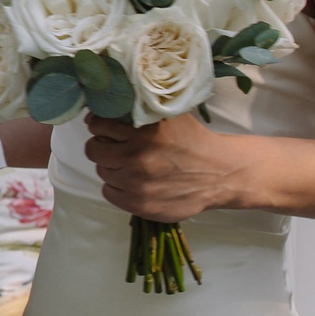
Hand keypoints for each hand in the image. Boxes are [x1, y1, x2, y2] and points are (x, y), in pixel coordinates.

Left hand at [85, 111, 241, 221]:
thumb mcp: (170, 116)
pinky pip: (109, 192)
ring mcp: (137, 184)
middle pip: (94, 150)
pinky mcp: (140, 205)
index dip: (99, 125)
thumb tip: (101, 110)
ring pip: (102, 171)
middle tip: (116, 147)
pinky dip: (117, 187)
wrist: (220, 174)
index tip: (105, 127)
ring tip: (131, 165)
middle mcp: (137, 158)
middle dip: (102, 146)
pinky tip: (133, 181)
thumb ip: (140, 111)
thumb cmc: (193, 141)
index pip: (98, 125)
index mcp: (143, 132)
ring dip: (112, 167)